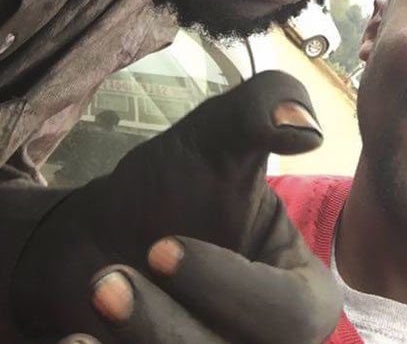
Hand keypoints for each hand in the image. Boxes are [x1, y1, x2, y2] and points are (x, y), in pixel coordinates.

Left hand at [11, 71, 341, 342]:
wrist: (107, 236)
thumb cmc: (174, 185)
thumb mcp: (217, 134)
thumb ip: (264, 109)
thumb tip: (307, 127)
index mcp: (305, 295)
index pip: (291, 315)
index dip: (229, 289)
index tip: (163, 248)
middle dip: (166, 325)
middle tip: (107, 283)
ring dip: (137, 339)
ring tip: (97, 289)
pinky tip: (76, 338)